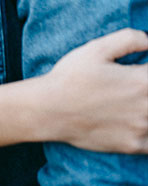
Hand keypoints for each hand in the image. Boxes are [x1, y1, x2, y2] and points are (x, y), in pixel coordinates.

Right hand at [41, 28, 147, 152]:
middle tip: (126, 88)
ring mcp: (141, 128)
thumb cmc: (70, 77)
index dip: (146, 70)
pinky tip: (132, 123)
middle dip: (144, 89)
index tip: (137, 71)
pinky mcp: (133, 146)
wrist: (48, 110)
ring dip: (145, 110)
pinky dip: (145, 132)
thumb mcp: (96, 49)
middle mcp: (147, 106)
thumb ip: (131, 39)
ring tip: (126, 103)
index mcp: (143, 81)